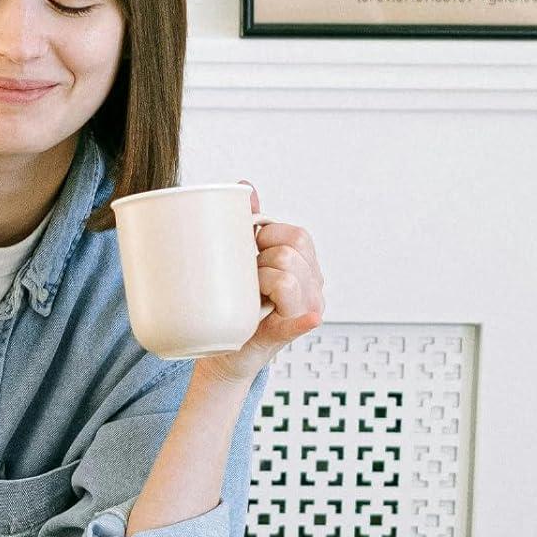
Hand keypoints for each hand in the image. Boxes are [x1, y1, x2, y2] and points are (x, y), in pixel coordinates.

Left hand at [196, 181, 324, 384]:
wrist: (223, 351)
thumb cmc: (236, 303)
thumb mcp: (243, 261)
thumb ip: (249, 224)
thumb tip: (245, 186)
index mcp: (306, 266)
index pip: (297, 235)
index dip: (267, 236)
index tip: (250, 250)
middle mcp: (313, 286)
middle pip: (292, 252)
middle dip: (262, 258)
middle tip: (247, 277)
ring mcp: (306, 309)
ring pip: (287, 276)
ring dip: (260, 281)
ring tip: (249, 295)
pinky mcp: (288, 332)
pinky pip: (301, 320)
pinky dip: (303, 318)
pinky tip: (309, 317)